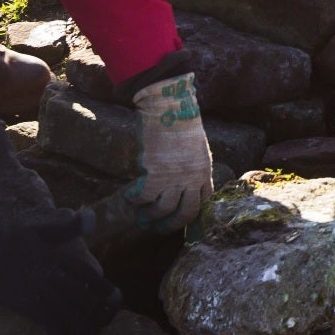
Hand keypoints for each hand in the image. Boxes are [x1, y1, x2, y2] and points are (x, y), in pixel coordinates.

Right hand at [0, 207, 114, 334]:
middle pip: (83, 298)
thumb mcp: (39, 230)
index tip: (115, 296)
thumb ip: (67, 228)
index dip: (103, 288)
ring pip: (69, 314)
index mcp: (57, 258)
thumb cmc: (8, 242)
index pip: (87, 275)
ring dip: (83, 327)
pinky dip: (61, 334)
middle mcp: (52, 276)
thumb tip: (92, 217)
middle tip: (106, 319)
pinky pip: (49, 323)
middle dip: (98, 311)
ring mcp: (39, 292)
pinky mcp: (26, 306)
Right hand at [130, 72, 215, 232]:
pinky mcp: (155, 174)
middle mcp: (192, 178)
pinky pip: (144, 197)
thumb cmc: (180, 121)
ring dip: (150, 215)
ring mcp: (175, 178)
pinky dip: (135, 200)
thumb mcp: (195, 147)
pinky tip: (130, 197)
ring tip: (141, 215)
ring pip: (163, 209)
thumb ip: (191, 167)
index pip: (204, 202)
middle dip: (172, 225)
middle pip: (186, 213)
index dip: (193, 217)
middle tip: (158, 228)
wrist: (170, 106)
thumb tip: (179, 181)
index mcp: (204, 170)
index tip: (183, 226)